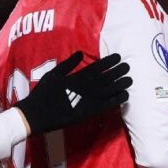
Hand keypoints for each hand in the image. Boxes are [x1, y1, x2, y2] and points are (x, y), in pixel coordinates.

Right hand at [15, 52, 132, 134]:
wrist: (37, 114)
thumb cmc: (43, 93)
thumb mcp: (53, 74)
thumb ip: (68, 64)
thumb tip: (81, 52)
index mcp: (77, 77)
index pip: (98, 66)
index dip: (109, 61)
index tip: (119, 56)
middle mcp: (86, 87)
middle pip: (107, 77)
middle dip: (118, 71)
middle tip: (128, 66)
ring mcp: (88, 100)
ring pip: (109, 91)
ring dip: (120, 84)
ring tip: (130, 79)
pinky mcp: (89, 112)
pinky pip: (106, 106)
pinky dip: (116, 100)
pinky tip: (124, 97)